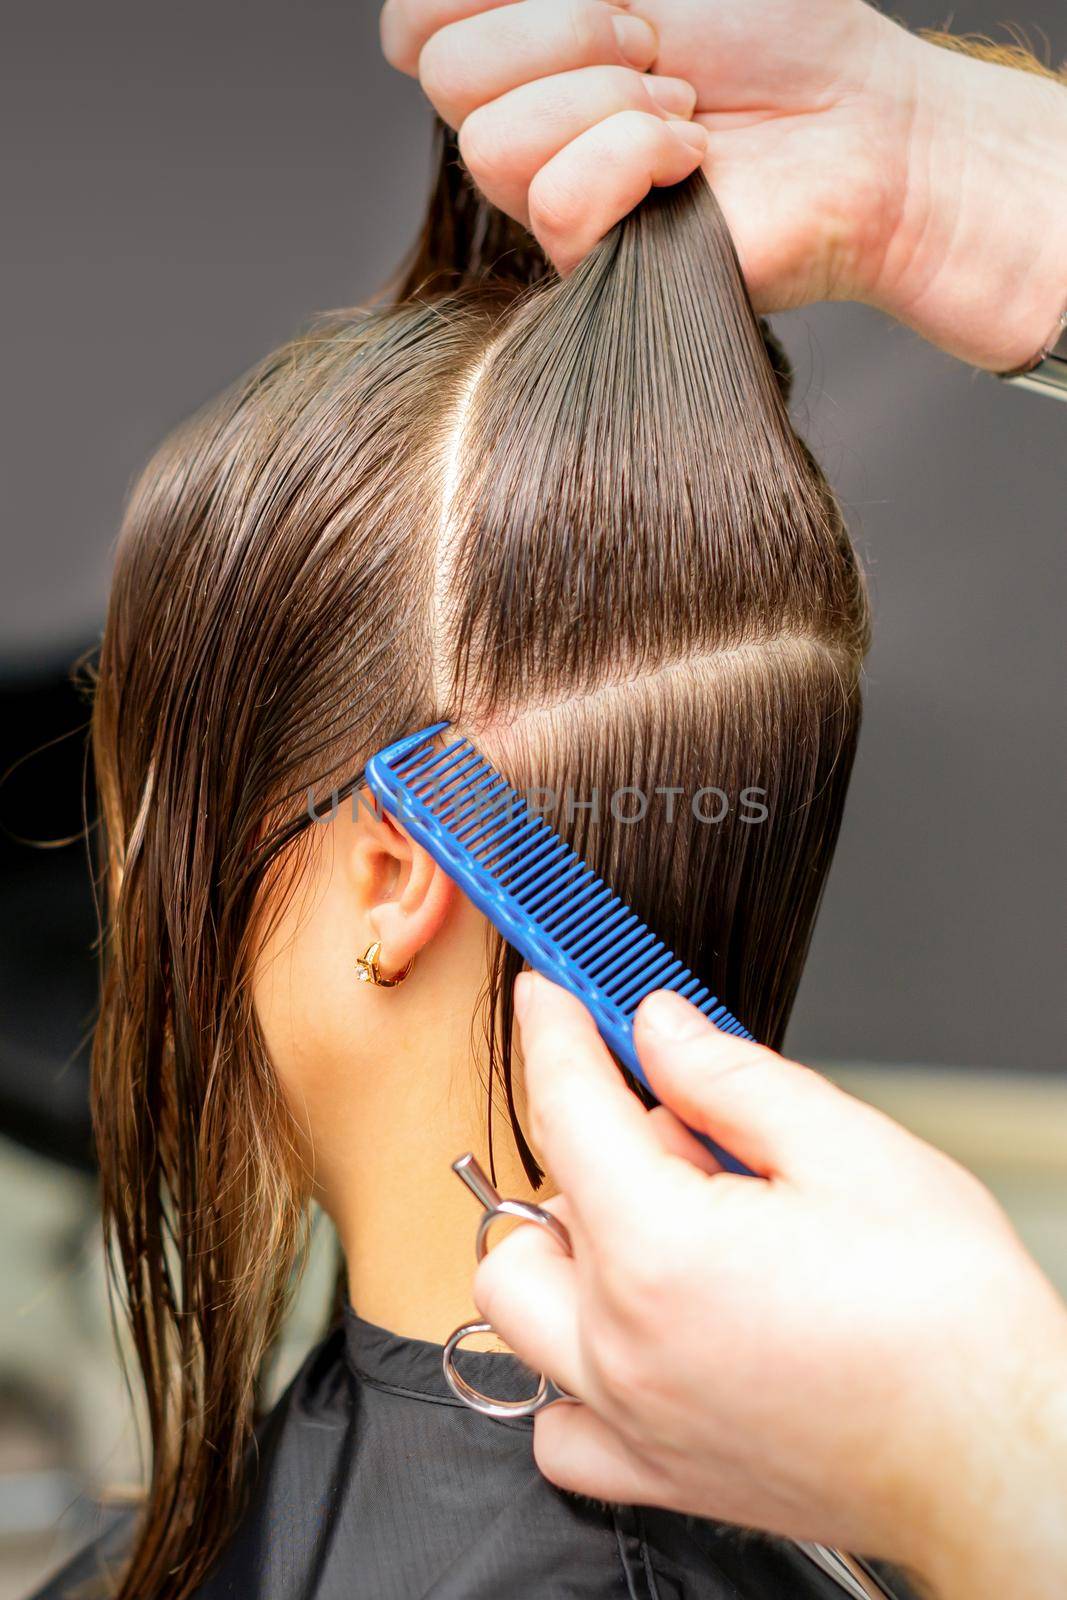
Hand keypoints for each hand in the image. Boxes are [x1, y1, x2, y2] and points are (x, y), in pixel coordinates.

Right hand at [381, 0, 1066, 368]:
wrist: (868, 123)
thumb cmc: (783, 31)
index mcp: (526, 50)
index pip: (414, 26)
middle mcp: (526, 126)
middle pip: (446, 74)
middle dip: (562, 30)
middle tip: (656, 43)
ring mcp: (554, 201)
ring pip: (490, 143)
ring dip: (605, 98)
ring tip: (683, 104)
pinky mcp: (594, 266)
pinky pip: (555, 199)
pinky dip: (636, 154)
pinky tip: (694, 158)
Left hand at [474, 973, 1066, 1599]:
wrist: (1003, 1459)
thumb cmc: (953, 1324)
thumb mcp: (853, 1150)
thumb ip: (731, 1078)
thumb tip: (660, 1029)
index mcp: (662, 1251)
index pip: (567, 1108)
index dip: (554, 1031)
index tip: (550, 994)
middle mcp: (624, 1343)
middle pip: (532, 1209)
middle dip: (587, 1149)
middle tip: (685, 1136)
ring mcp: (633, 1419)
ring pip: (523, 1312)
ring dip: (568, 1249)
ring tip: (670, 1229)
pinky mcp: (659, 1476)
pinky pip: (560, 1424)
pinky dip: (574, 1367)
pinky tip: (644, 1330)